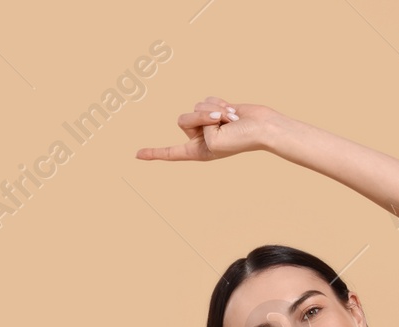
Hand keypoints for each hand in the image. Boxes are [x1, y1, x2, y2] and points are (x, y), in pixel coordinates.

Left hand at [135, 96, 280, 161]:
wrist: (261, 127)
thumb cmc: (240, 140)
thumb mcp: (213, 141)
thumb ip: (199, 124)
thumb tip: (202, 112)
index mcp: (196, 152)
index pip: (171, 152)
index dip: (154, 153)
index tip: (137, 155)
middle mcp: (199, 137)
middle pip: (183, 120)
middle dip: (200, 117)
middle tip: (219, 121)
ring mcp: (207, 123)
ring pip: (196, 107)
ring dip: (213, 110)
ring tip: (230, 119)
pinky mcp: (215, 110)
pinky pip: (207, 99)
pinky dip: (220, 103)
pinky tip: (232, 111)